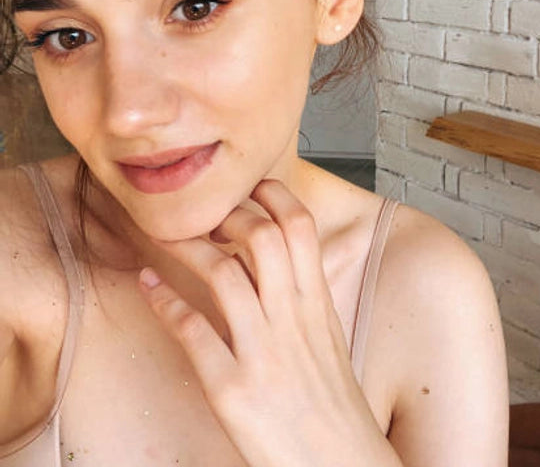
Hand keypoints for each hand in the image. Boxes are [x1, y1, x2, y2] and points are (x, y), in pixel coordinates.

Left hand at [139, 179, 400, 466]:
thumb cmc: (333, 407)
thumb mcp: (328, 339)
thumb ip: (303, 295)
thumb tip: (274, 257)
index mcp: (318, 306)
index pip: (300, 227)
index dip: (271, 196)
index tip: (248, 187)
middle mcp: (293, 322)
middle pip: (261, 237)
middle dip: (227, 215)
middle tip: (204, 216)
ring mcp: (263, 355)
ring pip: (223, 275)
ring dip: (188, 248)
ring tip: (167, 238)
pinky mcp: (233, 390)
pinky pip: (193, 332)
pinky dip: (165, 302)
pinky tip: (150, 287)